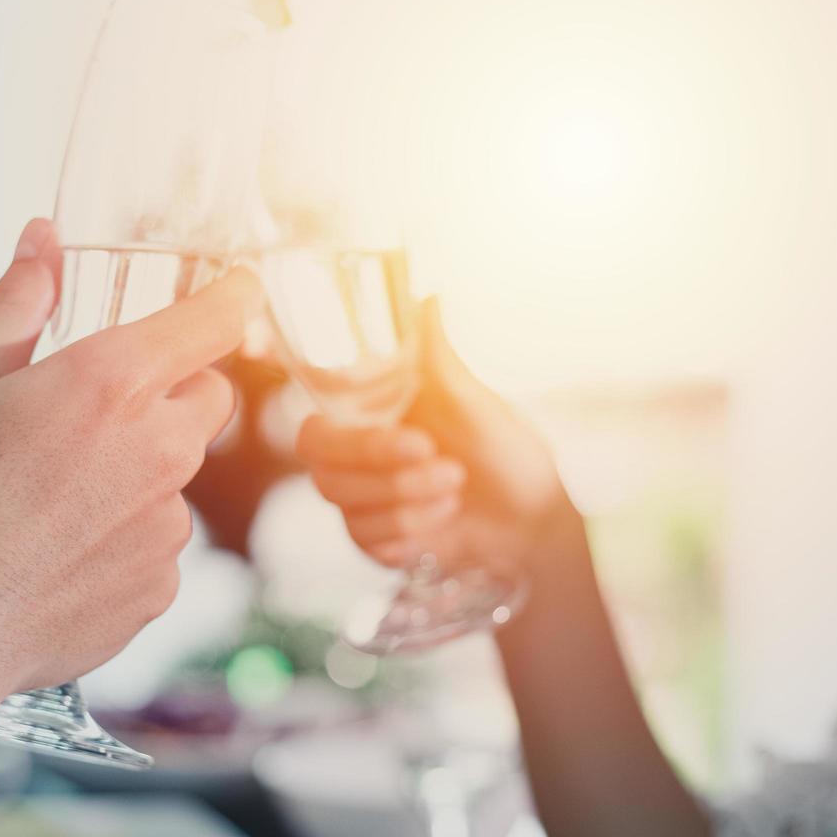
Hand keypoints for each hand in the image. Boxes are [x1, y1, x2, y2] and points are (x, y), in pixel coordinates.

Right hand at [0, 218, 262, 736]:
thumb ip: (18, 307)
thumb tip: (42, 238)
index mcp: (111, 383)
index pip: (215, 320)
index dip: (231, 298)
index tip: (235, 292)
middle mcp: (158, 450)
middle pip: (209, 399)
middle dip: (172, 395)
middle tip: (98, 415)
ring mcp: (166, 527)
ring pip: (177, 480)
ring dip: (138, 477)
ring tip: (51, 505)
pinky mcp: (160, 588)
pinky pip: (158, 547)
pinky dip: (123, 544)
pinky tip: (58, 558)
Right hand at [296, 298, 572, 577]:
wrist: (533, 521)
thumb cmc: (507, 452)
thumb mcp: (475, 402)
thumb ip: (437, 358)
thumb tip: (426, 297)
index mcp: (370, 411)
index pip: (314, 403)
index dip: (302, 395)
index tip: (340, 390)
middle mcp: (355, 454)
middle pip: (318, 454)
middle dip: (374, 454)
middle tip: (430, 449)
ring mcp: (361, 498)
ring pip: (342, 498)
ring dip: (405, 493)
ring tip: (456, 482)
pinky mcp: (374, 540)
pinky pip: (365, 536)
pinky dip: (411, 526)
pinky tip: (445, 514)